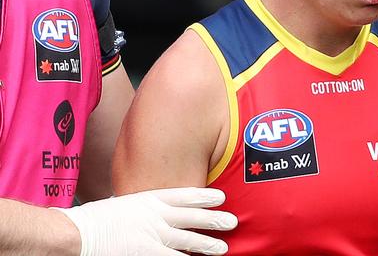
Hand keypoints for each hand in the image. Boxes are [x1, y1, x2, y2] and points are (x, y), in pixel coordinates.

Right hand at [54, 187, 236, 255]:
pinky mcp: (147, 253)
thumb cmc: (97, 220)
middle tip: (232, 222)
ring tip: (223, 248)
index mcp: (149, 199)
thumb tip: (158, 212)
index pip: (184, 195)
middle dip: (214, 220)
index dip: (204, 196)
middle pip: (192, 217)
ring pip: (188, 240)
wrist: (77, 233)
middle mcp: (155, 215)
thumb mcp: (125, 205)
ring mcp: (153, 235)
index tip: (221, 197)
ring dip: (207, 244)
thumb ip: (144, 208)